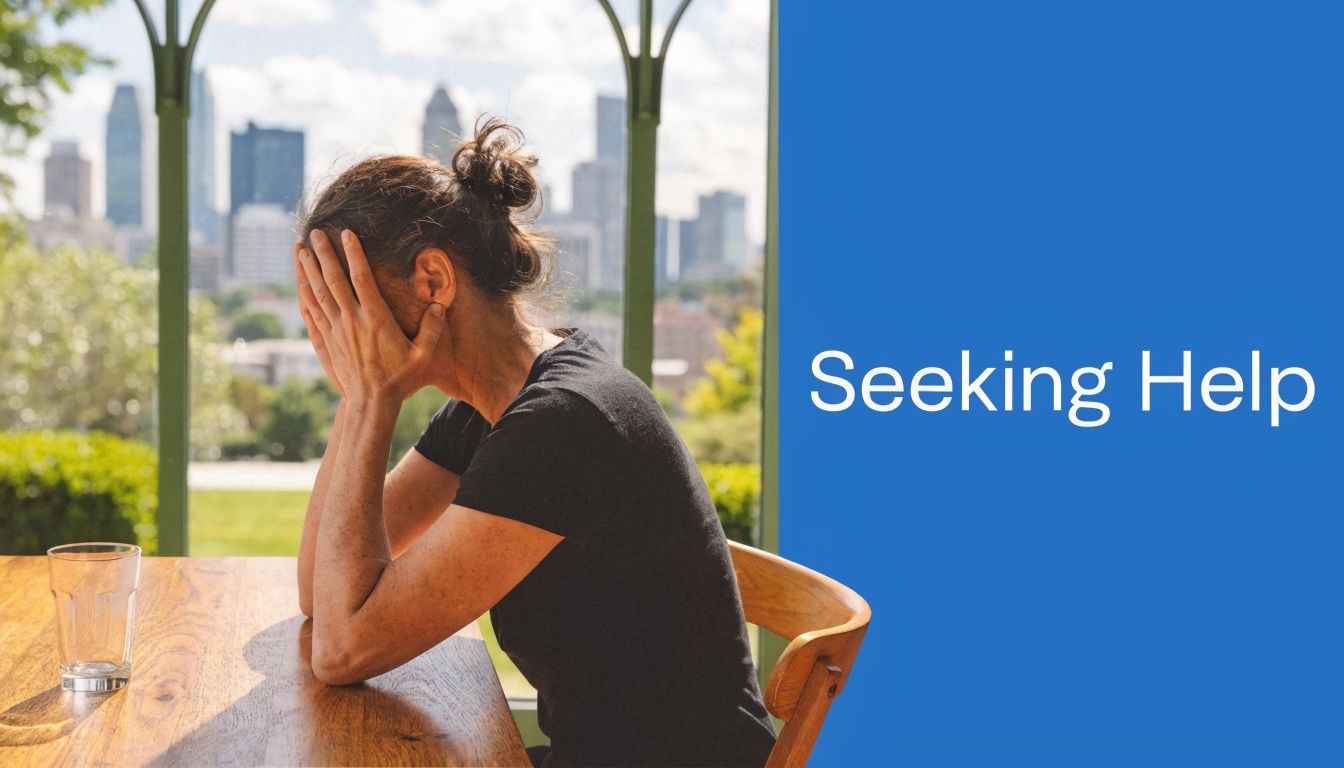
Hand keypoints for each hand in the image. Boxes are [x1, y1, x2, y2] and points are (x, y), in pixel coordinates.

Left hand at [298, 229, 444, 404]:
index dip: (354, 254)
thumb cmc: (401, 379)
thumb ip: (432, 329)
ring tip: (301, 250)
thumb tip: (439, 306)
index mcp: (376, 318)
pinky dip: (305, 295)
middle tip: (315, 232)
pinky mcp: (328, 341)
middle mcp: (352, 320)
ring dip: (309, 271)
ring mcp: (337, 330)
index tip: (347, 233)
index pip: (362, 278)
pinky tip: (301, 284)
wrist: (372, 402)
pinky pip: (313, 312)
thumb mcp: (424, 356)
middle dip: (324, 254)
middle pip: (333, 280)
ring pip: (318, 293)